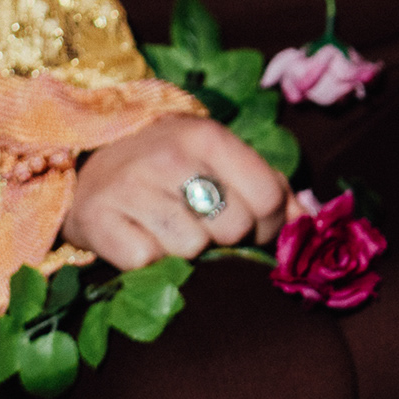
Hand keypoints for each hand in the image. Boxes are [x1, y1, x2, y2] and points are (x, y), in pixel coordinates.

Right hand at [64, 116, 288, 270]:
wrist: (88, 160)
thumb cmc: (171, 164)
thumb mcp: (221, 159)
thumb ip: (270, 187)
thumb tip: (310, 220)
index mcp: (208, 136)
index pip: (268, 196)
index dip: (272, 224)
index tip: (259, 229)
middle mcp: (170, 156)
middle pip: (234, 227)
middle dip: (228, 238)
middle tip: (208, 228)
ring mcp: (130, 186)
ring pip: (192, 249)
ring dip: (186, 250)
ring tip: (171, 229)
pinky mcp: (97, 219)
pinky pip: (147, 262)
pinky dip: (148, 260)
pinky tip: (140, 236)